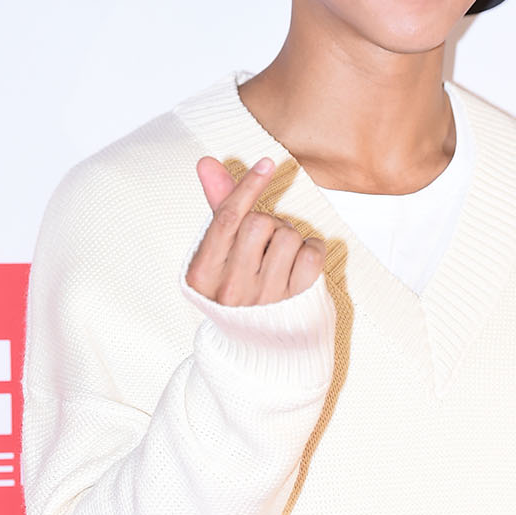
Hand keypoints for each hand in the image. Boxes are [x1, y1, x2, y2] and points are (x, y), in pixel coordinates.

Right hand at [186, 156, 326, 305]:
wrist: (260, 351)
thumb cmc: (239, 291)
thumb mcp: (219, 255)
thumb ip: (218, 208)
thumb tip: (207, 163)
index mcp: (203, 276)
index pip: (227, 218)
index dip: (248, 186)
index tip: (267, 163)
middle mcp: (230, 290)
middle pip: (258, 223)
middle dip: (270, 223)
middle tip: (268, 242)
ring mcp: (264, 299)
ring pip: (288, 235)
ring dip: (291, 238)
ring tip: (283, 258)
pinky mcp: (296, 304)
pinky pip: (311, 253)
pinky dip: (312, 249)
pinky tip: (302, 264)